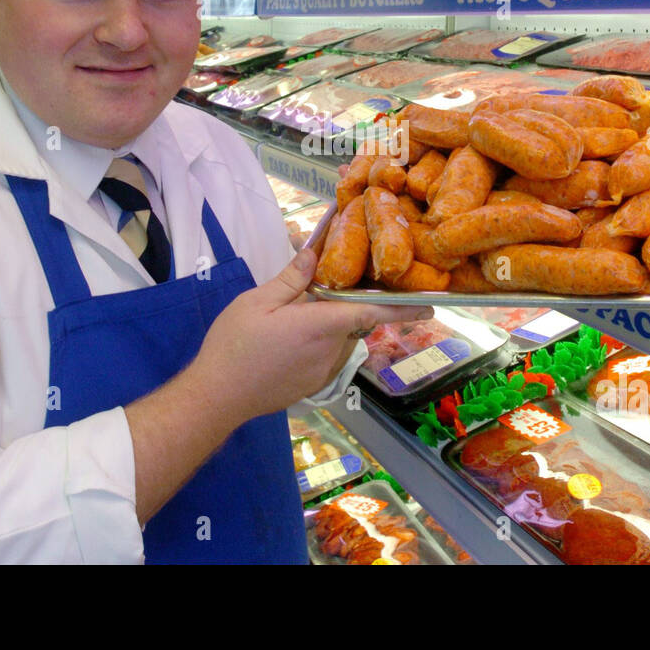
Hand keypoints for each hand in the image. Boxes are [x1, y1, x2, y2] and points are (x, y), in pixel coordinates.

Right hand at [191, 247, 429, 420]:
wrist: (216, 398)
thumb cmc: (234, 346)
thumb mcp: (257, 302)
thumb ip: (292, 278)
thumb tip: (314, 251)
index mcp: (321, 326)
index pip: (373, 313)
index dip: (405, 308)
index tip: (433, 305)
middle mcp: (331, 352)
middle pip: (355, 322)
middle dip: (349, 305)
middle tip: (331, 286)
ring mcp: (324, 372)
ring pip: (342, 340)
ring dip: (332, 325)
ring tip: (299, 313)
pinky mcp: (314, 385)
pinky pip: (329, 356)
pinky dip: (321, 342)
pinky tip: (292, 338)